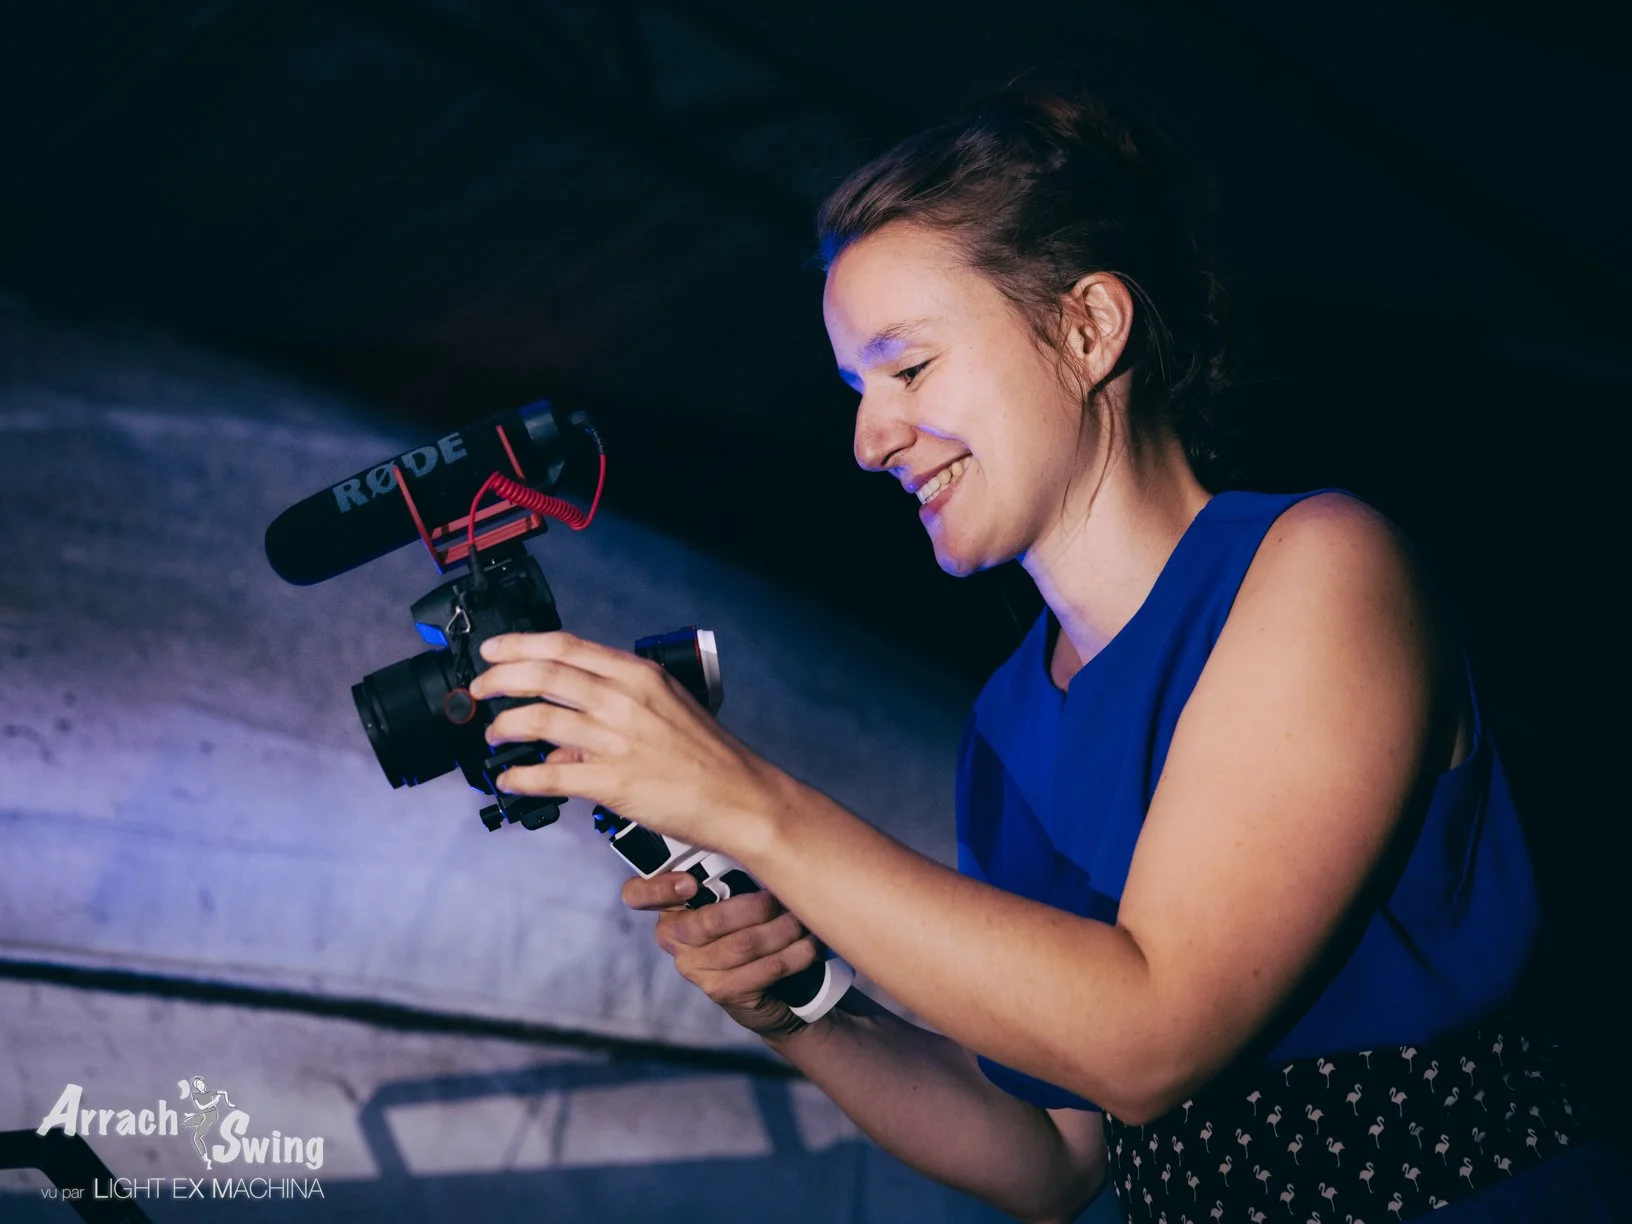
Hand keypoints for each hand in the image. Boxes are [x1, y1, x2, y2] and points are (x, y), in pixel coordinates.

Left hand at [466, 631, 782, 854]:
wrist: (739, 797)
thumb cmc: (707, 755)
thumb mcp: (666, 707)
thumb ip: (615, 707)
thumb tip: (567, 729)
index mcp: (637, 676)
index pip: (564, 646)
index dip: (518, 645)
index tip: (492, 650)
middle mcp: (623, 700)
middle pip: (542, 675)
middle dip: (498, 680)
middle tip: (479, 690)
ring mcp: (616, 740)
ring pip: (538, 720)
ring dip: (505, 726)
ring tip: (494, 734)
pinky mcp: (612, 782)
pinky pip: (549, 776)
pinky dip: (521, 777)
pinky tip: (510, 779)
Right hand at [623, 871, 819, 1039]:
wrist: (774, 987)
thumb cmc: (754, 924)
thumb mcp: (737, 890)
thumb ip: (733, 867)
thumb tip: (761, 837)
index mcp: (670, 905)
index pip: (637, 895)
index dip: (657, 889)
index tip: (691, 883)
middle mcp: (674, 937)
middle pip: (706, 922)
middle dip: (754, 908)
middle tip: (781, 899)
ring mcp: (695, 968)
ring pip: (742, 945)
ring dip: (782, 930)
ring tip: (802, 920)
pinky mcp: (721, 992)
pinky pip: (762, 969)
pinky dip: (792, 955)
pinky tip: (808, 944)